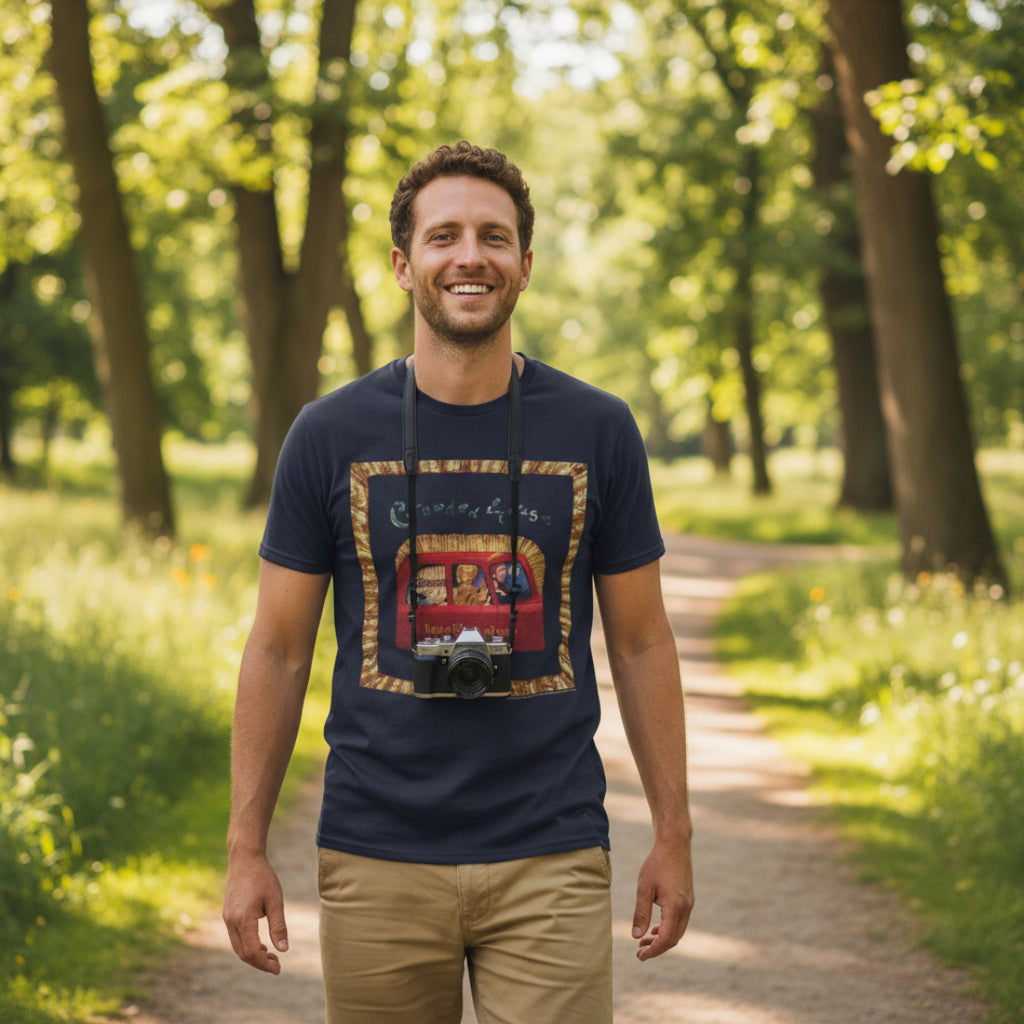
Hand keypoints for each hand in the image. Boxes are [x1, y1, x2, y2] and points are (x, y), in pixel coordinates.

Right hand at [223, 852, 288, 973]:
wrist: (244, 858)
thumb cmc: (263, 877)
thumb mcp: (275, 900)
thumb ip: (278, 926)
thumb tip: (284, 950)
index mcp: (243, 919)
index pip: (252, 951)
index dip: (265, 964)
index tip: (278, 968)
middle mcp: (231, 921)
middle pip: (243, 953)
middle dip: (259, 963)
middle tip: (277, 965)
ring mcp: (227, 918)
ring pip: (238, 946)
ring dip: (253, 955)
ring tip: (271, 956)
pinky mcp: (227, 914)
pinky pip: (236, 937)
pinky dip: (247, 945)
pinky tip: (261, 943)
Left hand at [631, 836, 693, 960]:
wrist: (674, 845)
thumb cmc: (656, 864)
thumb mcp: (644, 888)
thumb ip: (641, 913)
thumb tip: (636, 937)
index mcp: (675, 907)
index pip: (666, 939)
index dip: (653, 951)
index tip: (640, 956)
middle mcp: (685, 908)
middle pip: (673, 939)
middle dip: (657, 948)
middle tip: (639, 952)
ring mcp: (689, 904)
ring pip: (678, 931)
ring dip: (662, 939)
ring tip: (644, 941)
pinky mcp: (688, 899)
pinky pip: (680, 922)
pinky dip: (668, 929)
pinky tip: (655, 928)